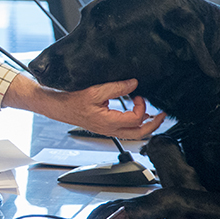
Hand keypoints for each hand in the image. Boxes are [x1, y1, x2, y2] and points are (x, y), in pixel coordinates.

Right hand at [37, 79, 165, 139]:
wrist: (57, 106)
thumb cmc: (70, 101)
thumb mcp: (95, 90)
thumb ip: (116, 87)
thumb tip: (133, 84)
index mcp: (108, 122)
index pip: (135, 120)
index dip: (141, 106)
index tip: (138, 95)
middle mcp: (109, 129)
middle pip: (139, 134)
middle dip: (154, 124)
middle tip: (162, 115)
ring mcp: (107, 130)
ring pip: (133, 134)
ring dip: (145, 124)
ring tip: (152, 114)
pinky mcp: (105, 126)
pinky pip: (125, 130)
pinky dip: (135, 123)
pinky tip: (137, 114)